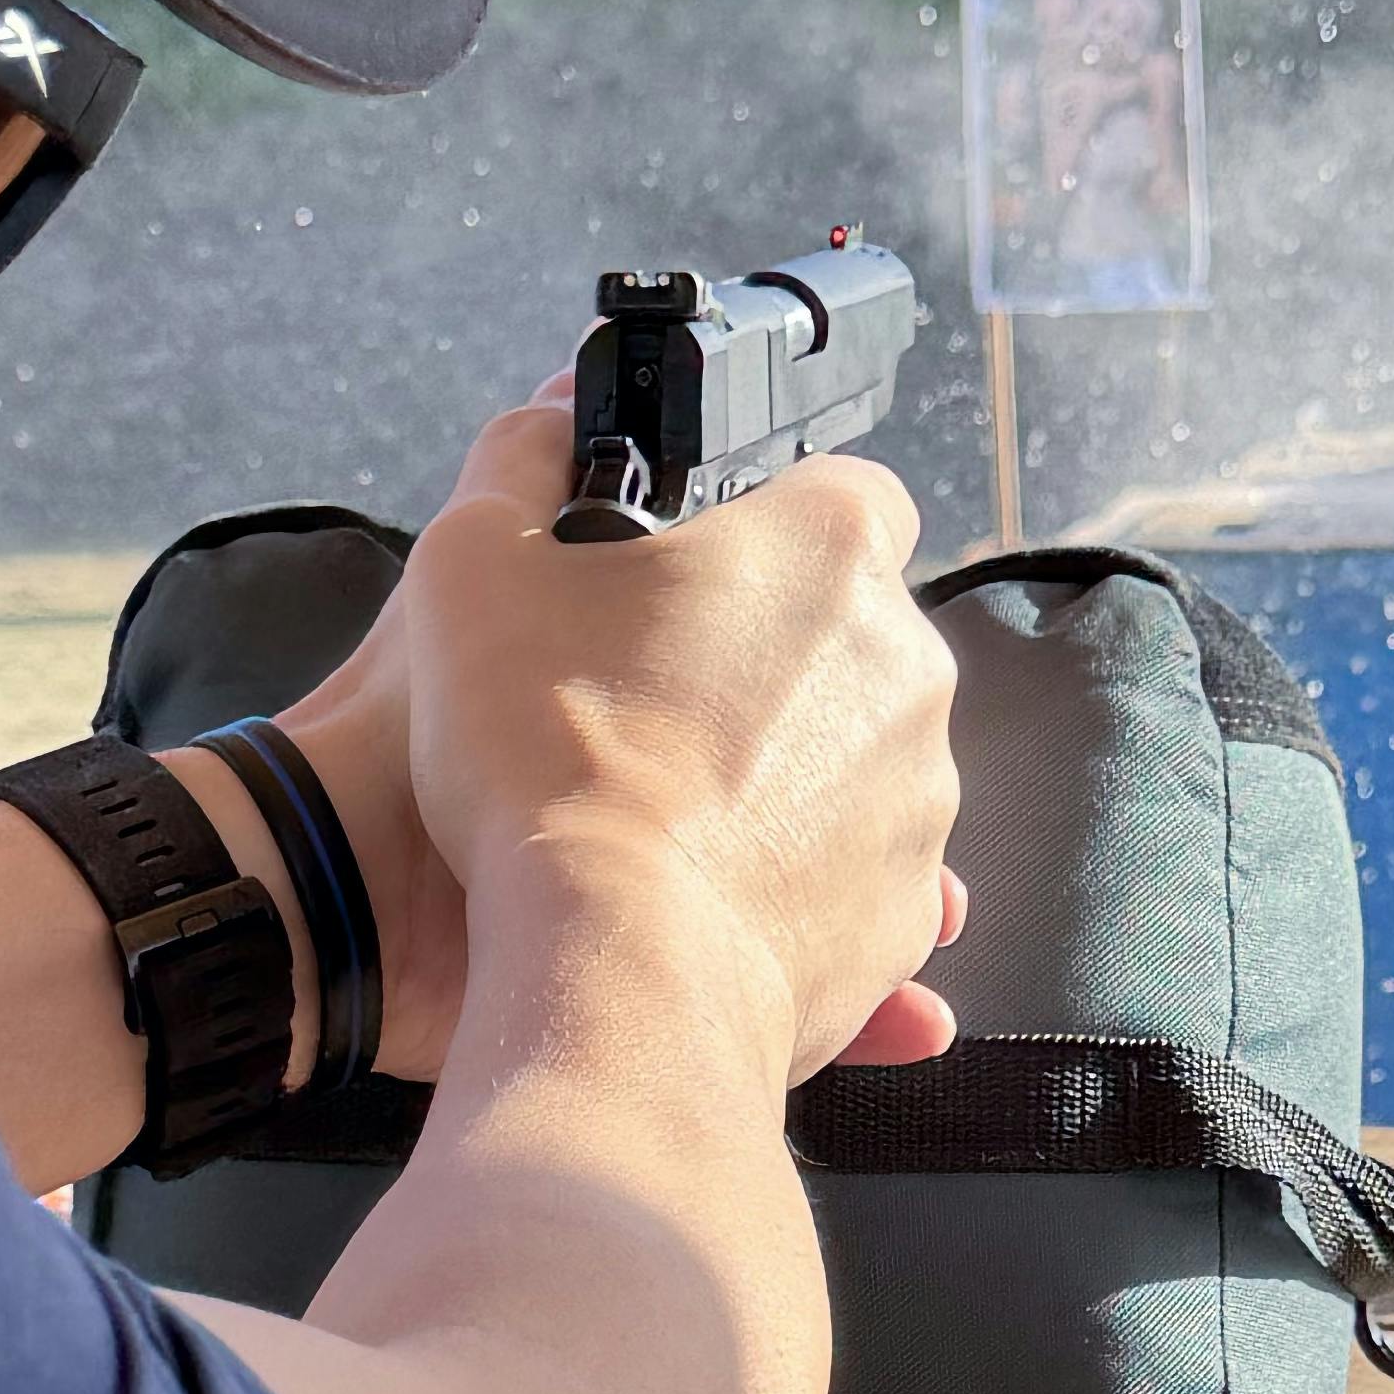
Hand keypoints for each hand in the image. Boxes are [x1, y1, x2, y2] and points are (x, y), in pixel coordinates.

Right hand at [393, 398, 960, 1086]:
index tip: (687, 572)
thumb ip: (519, 463)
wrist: (611, 969)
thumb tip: (549, 424)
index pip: (836, 487)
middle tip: (647, 700)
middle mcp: (907, 663)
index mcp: (831, 546)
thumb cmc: (544, 755)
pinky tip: (694, 895)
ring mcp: (919, 798)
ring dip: (779, 775)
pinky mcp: (900, 914)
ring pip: (851, 761)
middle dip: (762, 659)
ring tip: (663, 813)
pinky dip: (786, 881)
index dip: (758, 523)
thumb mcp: (474, 563)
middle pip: (843, 633)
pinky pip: (848, 877)